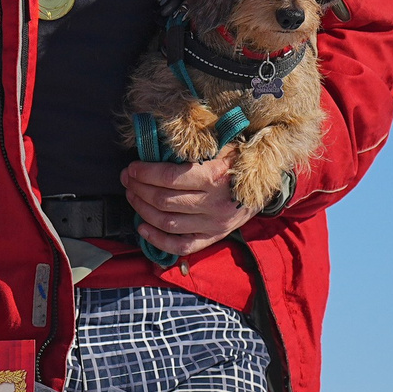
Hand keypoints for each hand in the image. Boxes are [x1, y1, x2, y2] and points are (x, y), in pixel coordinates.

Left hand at [122, 153, 255, 258]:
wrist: (265, 185)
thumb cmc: (237, 161)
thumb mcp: (221, 146)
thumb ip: (193, 147)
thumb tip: (156, 145)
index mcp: (214, 176)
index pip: (169, 178)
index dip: (144, 173)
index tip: (132, 168)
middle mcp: (214, 204)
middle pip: (164, 200)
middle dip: (139, 189)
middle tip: (127, 180)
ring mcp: (214, 225)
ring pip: (168, 222)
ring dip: (143, 210)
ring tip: (133, 197)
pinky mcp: (214, 238)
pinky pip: (181, 246)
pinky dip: (157, 240)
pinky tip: (142, 228)